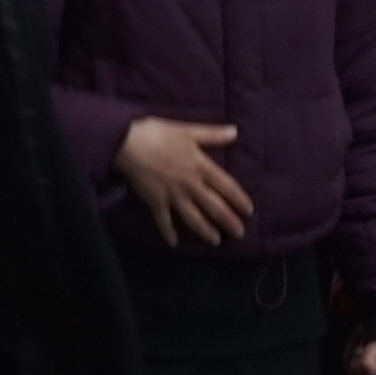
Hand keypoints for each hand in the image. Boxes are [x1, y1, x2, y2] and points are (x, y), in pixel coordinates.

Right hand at [114, 115, 252, 247]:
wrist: (127, 143)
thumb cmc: (158, 133)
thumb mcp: (188, 130)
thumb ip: (212, 134)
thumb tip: (236, 132)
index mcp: (200, 166)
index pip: (226, 186)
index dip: (239, 199)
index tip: (248, 211)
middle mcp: (190, 185)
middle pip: (214, 207)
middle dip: (228, 222)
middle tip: (239, 234)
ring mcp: (173, 196)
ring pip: (193, 218)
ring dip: (205, 231)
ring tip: (216, 241)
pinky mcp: (155, 202)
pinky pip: (163, 221)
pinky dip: (168, 232)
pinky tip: (173, 243)